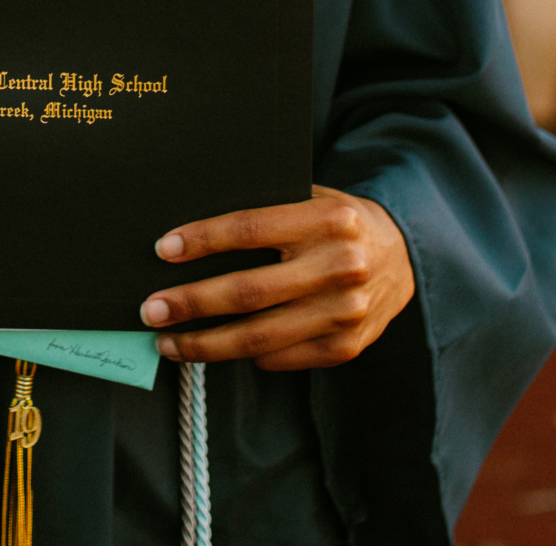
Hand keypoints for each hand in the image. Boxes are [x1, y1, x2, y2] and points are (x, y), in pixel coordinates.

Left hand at [139, 187, 413, 370]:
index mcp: (328, 218)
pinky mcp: (347, 347)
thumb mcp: (312, 198)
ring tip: (168, 342)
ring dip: (205, 344)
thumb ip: (267, 209)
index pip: (251, 228)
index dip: (203, 240)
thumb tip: (191, 233)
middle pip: (249, 292)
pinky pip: (281, 358)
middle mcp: (340, 265)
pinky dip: (245, 355)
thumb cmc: (338, 222)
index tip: (163, 249)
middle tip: (150, 309)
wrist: (405, 255)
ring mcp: (346, 312)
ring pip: (260, 338)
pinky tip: (217, 348)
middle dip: (191, 303)